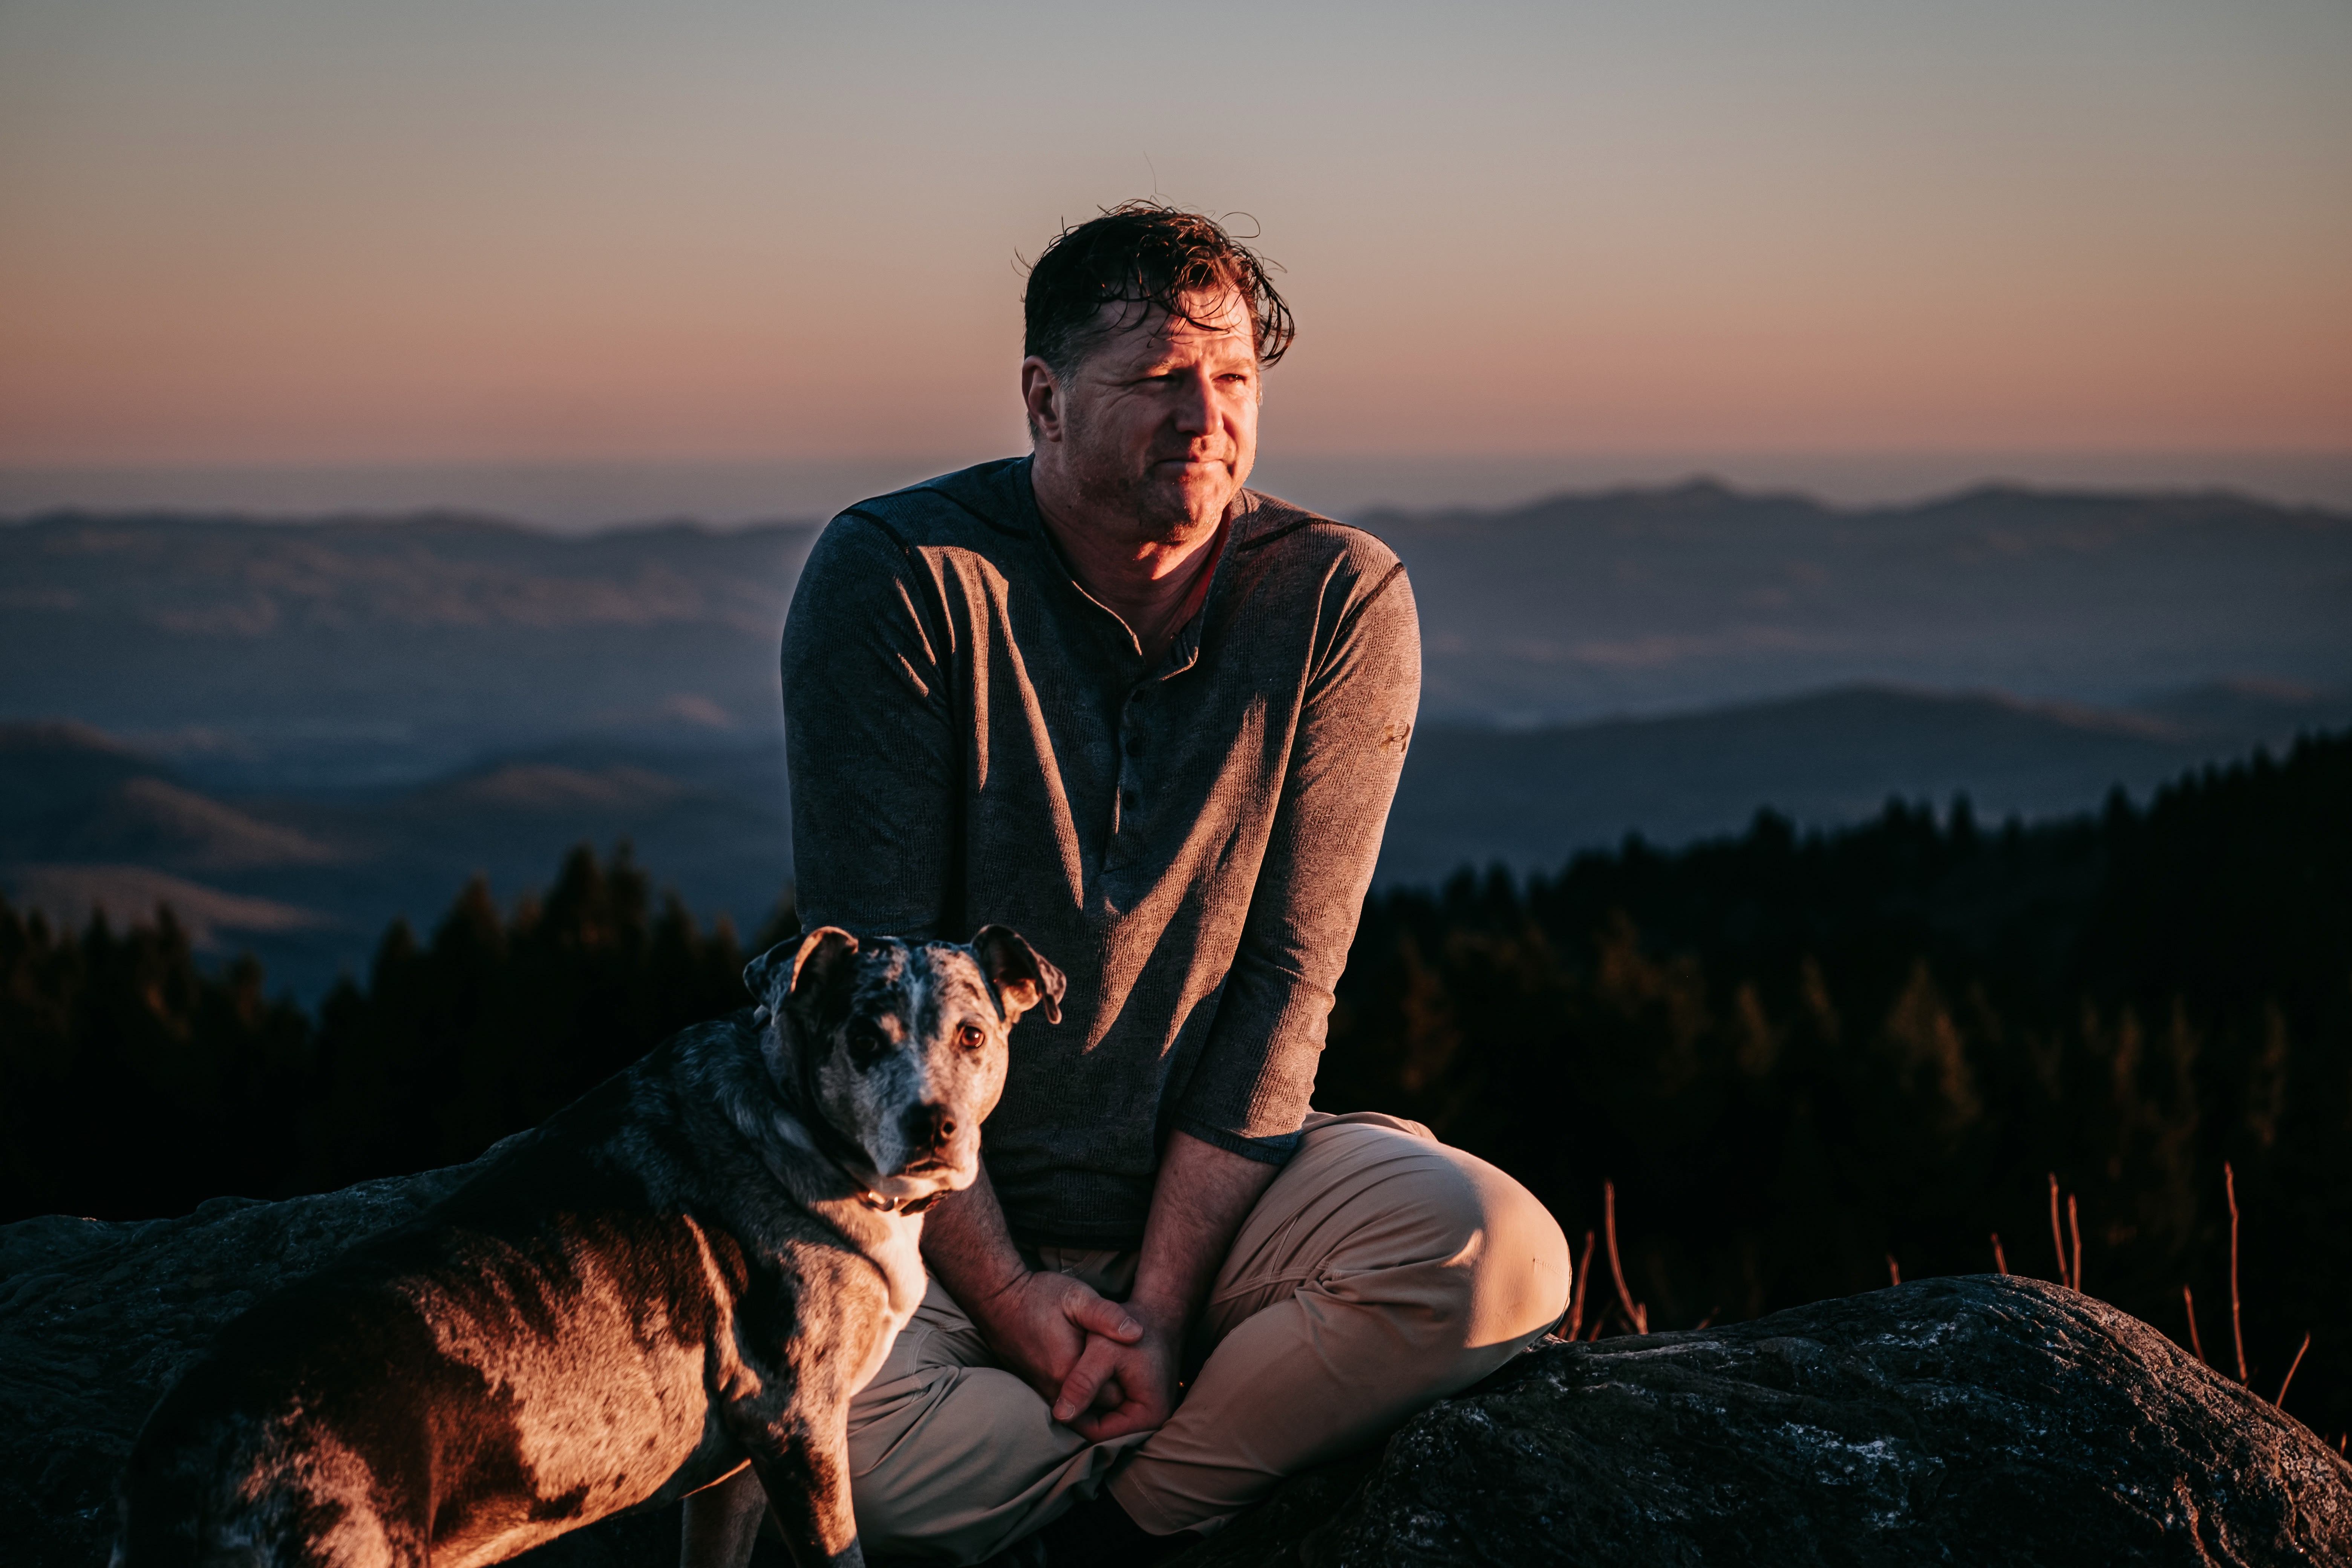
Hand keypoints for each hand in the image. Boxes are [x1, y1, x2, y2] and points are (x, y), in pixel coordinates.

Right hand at [967, 1268, 1144, 1406]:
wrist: (998, 1299)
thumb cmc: (1038, 1295)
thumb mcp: (1077, 1297)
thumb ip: (1108, 1316)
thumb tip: (1138, 1334)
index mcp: (1069, 1371)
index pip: (1115, 1397)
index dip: (1130, 1382)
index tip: (1138, 1365)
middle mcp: (1054, 1389)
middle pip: (1100, 1407)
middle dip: (1116, 1392)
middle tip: (1130, 1370)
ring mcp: (1042, 1390)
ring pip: (1083, 1408)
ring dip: (1098, 1394)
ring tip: (1110, 1371)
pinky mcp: (1035, 1386)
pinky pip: (1067, 1401)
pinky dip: (1081, 1392)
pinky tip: (1089, 1372)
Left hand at [1052, 1298, 1181, 1440]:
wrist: (1159, 1311)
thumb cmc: (1134, 1326)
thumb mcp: (1103, 1351)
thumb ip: (1082, 1382)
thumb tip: (1059, 1417)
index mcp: (1149, 1416)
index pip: (1099, 1434)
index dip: (1074, 1417)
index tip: (1056, 1393)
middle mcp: (1153, 1421)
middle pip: (1103, 1431)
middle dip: (1081, 1411)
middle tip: (1062, 1386)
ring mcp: (1148, 1413)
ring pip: (1105, 1420)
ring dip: (1088, 1403)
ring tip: (1074, 1380)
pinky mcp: (1142, 1403)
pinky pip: (1112, 1409)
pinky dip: (1097, 1396)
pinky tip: (1086, 1378)